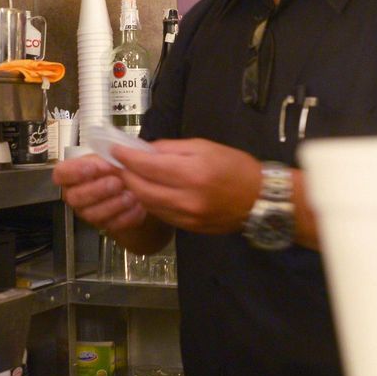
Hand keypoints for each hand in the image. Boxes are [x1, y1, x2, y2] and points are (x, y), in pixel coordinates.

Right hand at [53, 154, 146, 232]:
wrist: (139, 191)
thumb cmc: (121, 171)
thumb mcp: (115, 157)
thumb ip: (110, 156)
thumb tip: (113, 153)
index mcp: (75, 175)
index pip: (61, 173)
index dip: (74, 172)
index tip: (93, 167)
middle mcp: (78, 195)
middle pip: (75, 197)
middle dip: (97, 189)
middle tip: (116, 182)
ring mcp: (90, 212)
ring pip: (92, 214)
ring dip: (114, 204)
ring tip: (130, 194)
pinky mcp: (106, 225)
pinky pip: (112, 225)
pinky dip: (127, 215)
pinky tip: (138, 205)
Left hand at [113, 139, 261, 234]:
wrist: (260, 199)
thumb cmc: (236, 167)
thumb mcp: (204, 147)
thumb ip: (171, 149)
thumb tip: (145, 150)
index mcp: (192, 173)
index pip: (147, 165)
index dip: (127, 157)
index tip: (115, 150)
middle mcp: (186, 198)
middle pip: (141, 188)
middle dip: (126, 175)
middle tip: (120, 164)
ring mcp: (186, 217)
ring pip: (147, 204)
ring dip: (135, 189)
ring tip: (132, 176)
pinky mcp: (188, 228)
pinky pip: (160, 214)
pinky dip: (150, 201)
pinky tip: (150, 191)